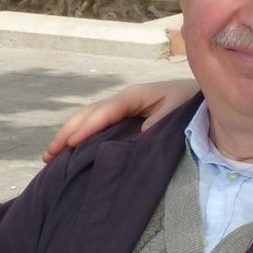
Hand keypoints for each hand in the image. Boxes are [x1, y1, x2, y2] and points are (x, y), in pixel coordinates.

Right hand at [41, 79, 198, 160]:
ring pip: (89, 120)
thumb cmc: (191, 104)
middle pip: (88, 114)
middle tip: (49, 155)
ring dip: (69, 135)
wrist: (203, 99)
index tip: (72, 143)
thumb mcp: (178, 111)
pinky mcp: (125, 119)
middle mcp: (124, 101)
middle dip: (67, 132)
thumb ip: (159, 122)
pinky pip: (99, 127)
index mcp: (135, 96)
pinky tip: (71, 152)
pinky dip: (82, 137)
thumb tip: (138, 136)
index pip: (105, 112)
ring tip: (51, 156)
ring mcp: (122, 110)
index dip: (87, 127)